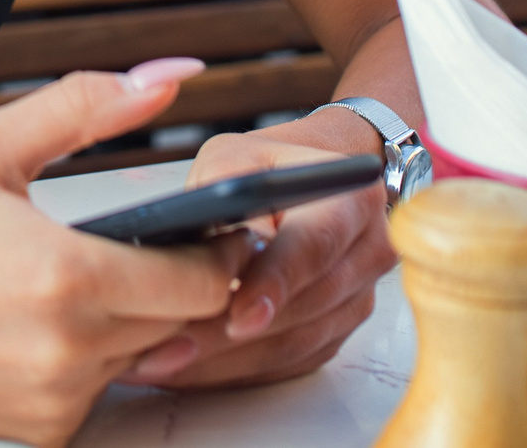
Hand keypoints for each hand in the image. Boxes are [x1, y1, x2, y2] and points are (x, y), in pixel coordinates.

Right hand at [0, 61, 254, 446]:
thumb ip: (87, 107)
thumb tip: (171, 77)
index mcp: (69, 277)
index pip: (206, 282)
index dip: (219, 251)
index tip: (209, 225)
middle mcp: (68, 353)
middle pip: (184, 324)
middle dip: (178, 282)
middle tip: (147, 243)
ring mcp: (50, 402)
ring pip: (142, 360)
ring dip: (134, 323)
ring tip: (82, 277)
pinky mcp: (32, 433)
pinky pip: (96, 394)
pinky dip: (89, 361)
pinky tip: (44, 323)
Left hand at [116, 129, 390, 391]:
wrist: (314, 183)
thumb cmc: (268, 167)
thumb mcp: (238, 154)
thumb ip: (221, 185)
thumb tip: (190, 234)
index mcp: (351, 200)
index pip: (313, 248)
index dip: (275, 284)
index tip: (237, 316)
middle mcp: (367, 253)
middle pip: (301, 308)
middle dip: (230, 335)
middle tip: (168, 348)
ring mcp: (357, 300)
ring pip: (293, 345)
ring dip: (225, 363)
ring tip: (159, 362)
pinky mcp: (337, 333)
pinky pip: (288, 364)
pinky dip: (236, 371)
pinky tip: (186, 369)